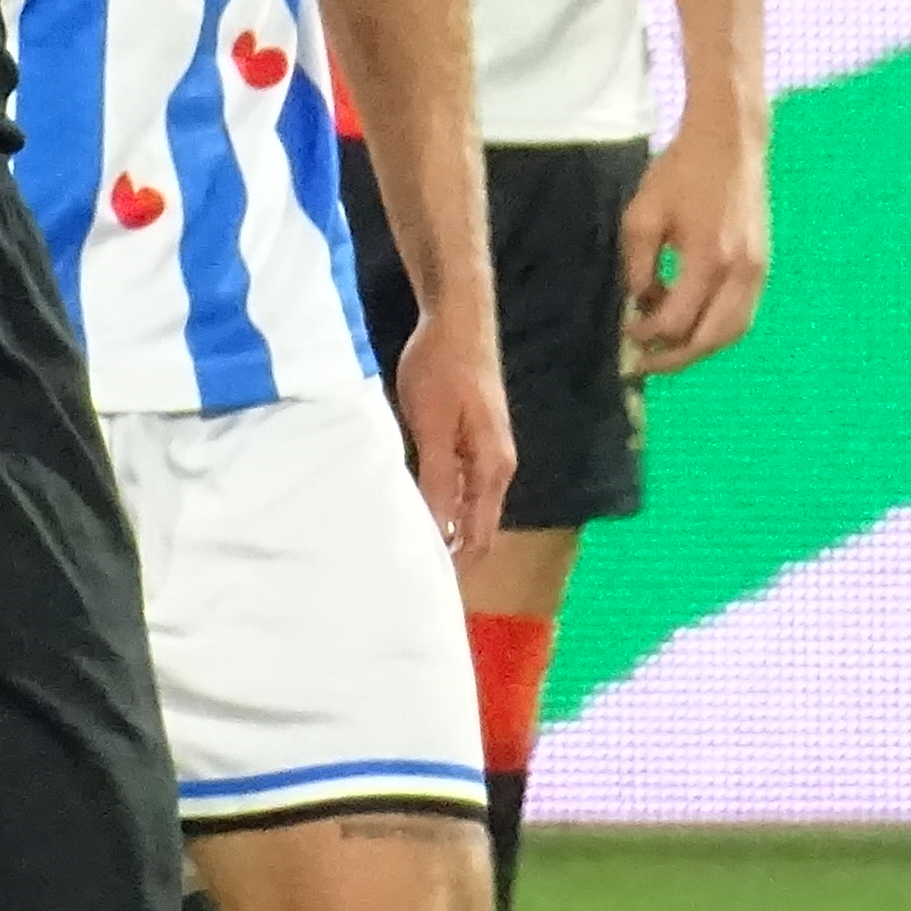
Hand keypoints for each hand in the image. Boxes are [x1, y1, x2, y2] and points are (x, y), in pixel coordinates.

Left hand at [390, 312, 515, 566]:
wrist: (458, 321)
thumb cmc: (441, 370)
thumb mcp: (433, 428)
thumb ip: (438, 480)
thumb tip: (439, 531)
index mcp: (492, 469)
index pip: (477, 536)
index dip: (455, 566)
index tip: (427, 590)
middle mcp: (498, 467)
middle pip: (477, 527)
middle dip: (453, 555)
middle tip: (414, 579)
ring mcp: (488, 453)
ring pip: (469, 507)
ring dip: (447, 530)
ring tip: (412, 551)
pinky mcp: (474, 439)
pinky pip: (463, 487)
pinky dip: (445, 505)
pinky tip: (421, 510)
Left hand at [619, 107, 769, 376]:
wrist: (729, 142)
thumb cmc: (680, 173)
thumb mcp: (642, 216)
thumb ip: (639, 266)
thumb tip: (641, 303)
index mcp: (708, 259)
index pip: (676, 321)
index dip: (647, 333)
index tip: (626, 328)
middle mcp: (740, 272)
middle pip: (710, 339)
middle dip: (674, 358)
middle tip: (645, 363)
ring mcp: (757, 271)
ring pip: (732, 332)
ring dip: (699, 348)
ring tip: (668, 350)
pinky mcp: (763, 265)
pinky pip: (742, 313)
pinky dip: (717, 329)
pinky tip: (692, 324)